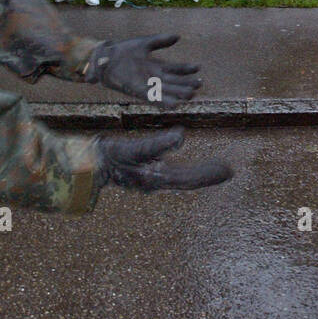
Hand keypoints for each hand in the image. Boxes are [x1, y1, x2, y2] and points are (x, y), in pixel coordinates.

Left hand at [82, 34, 200, 105]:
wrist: (104, 57)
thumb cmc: (122, 50)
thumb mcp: (145, 43)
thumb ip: (161, 41)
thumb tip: (178, 36)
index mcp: (155, 66)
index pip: (174, 68)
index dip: (186, 69)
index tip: (198, 68)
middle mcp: (153, 77)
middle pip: (173, 82)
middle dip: (186, 83)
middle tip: (200, 84)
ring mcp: (145, 84)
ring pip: (166, 91)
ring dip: (177, 94)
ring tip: (191, 95)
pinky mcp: (136, 90)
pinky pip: (152, 97)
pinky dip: (162, 101)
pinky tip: (173, 104)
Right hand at [94, 126, 232, 191]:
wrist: (89, 164)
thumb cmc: (110, 157)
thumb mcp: (133, 148)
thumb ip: (158, 144)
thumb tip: (181, 136)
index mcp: (154, 179)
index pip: (188, 179)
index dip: (208, 175)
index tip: (228, 171)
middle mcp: (155, 182)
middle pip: (188, 181)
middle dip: (207, 175)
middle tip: (228, 171)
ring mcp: (151, 180)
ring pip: (182, 179)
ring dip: (199, 173)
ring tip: (217, 167)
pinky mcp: (146, 174)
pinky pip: (173, 174)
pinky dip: (187, 170)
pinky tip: (189, 162)